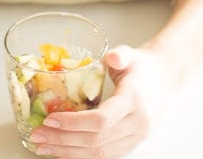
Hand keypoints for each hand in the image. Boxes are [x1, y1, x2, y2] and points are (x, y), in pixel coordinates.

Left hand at [28, 45, 177, 157]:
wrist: (165, 80)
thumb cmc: (143, 67)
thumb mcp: (132, 54)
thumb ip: (121, 55)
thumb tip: (111, 57)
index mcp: (134, 101)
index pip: (102, 120)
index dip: (73, 123)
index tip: (50, 119)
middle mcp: (137, 124)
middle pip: (96, 140)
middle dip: (63, 140)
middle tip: (38, 135)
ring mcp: (135, 137)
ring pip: (99, 154)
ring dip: (68, 153)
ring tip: (43, 147)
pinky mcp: (130, 144)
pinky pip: (104, 156)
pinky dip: (80, 156)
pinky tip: (62, 151)